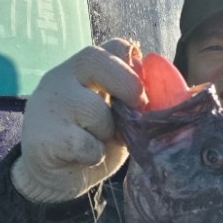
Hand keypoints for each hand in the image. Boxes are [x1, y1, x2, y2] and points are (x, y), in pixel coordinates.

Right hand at [12, 38, 145, 202]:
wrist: (54, 176)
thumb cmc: (92, 142)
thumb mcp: (117, 118)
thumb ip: (133, 102)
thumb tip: (178, 95)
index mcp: (83, 69)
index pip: (114, 47)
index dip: (136, 67)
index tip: (144, 96)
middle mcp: (62, 76)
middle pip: (96, 60)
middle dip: (126, 87)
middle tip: (133, 118)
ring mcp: (49, 103)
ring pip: (95, 110)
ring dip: (108, 133)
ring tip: (96, 142)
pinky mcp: (44, 134)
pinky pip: (85, 144)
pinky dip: (93, 155)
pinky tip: (82, 157)